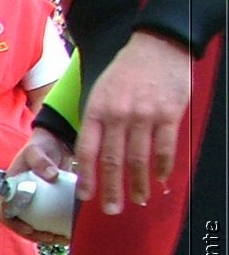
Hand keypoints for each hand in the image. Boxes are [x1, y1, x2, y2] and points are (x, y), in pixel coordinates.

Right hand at [1, 129, 75, 243]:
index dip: (14, 224)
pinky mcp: (46, 204)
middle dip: (34, 235)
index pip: (4, 212)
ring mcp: (32, 202)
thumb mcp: (36, 150)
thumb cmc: (39, 146)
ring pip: (34, 225)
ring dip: (46, 235)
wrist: (55, 142)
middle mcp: (19, 198)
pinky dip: (56, 228)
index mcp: (10, 189)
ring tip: (61, 238)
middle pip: (20, 224)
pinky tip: (67, 231)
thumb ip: (40, 160)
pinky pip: (48, 220)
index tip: (29, 229)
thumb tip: (50, 175)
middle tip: (51, 237)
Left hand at [74, 31, 191, 214]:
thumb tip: (91, 158)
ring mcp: (144, 115)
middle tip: (111, 210)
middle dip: (111, 190)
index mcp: (97, 111)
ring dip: (138, 184)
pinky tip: (160, 180)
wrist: (157, 45)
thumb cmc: (126, 72)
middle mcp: (118, 115)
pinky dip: (162, 167)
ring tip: (138, 200)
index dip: (86, 178)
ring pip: (139, 159)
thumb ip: (96, 124)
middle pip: (113, 162)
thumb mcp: (99, 93)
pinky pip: (164, 147)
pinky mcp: (169, 113)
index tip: (85, 198)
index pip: (87, 152)